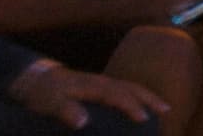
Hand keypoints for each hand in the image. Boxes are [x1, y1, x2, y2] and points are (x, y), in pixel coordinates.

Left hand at [10, 61, 171, 128]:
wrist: (35, 79)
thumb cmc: (44, 93)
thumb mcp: (50, 103)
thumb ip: (67, 111)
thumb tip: (84, 122)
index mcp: (93, 86)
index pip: (118, 95)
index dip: (132, 106)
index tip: (144, 119)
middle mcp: (102, 82)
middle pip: (131, 87)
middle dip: (150, 98)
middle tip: (167, 110)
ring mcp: (102, 82)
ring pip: (131, 86)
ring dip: (148, 95)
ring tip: (163, 106)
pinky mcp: (100, 86)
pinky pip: (125, 88)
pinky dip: (138, 94)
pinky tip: (142, 102)